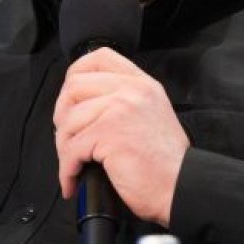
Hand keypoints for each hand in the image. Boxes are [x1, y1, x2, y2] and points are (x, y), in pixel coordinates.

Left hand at [53, 47, 189, 226]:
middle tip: (67, 136)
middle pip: (74, 86)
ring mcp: (120, 110)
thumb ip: (125, 100)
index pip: (99, 58)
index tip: (69, 96)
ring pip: (69, 119)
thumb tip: (85, 104)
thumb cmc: (166, 161)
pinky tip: (74, 179)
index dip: (75, 74)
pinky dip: (67, 169)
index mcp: (142, 84)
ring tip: (73, 163)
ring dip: (63, 146)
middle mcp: (132, 91)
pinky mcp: (109, 135)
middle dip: (62, 114)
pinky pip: (71, 149)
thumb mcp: (152, 113)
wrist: (181, 185)